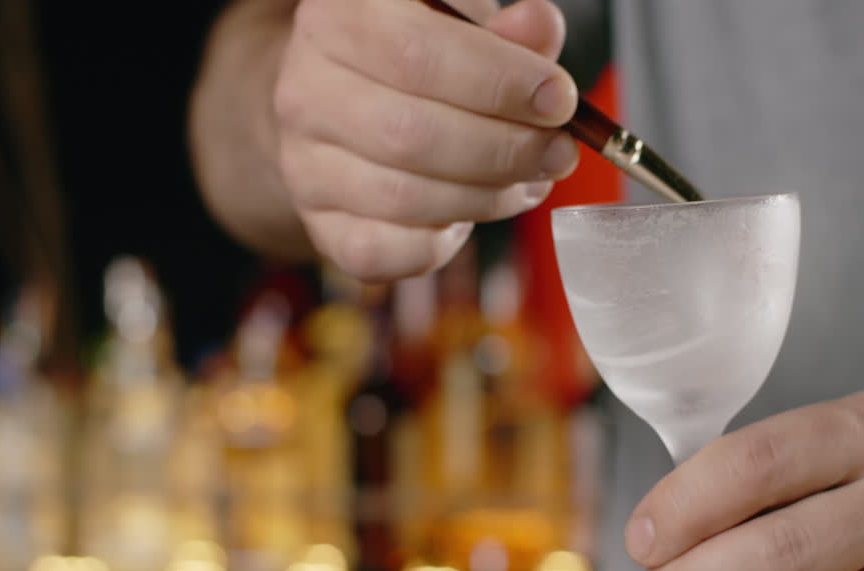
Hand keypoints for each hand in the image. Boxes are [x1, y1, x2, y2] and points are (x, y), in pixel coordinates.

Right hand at [273, 0, 579, 279]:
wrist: (344, 104)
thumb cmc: (417, 60)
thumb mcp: (462, 28)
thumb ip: (507, 32)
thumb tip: (539, 29)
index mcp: (339, 19)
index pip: (417, 54)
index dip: (499, 83)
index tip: (558, 100)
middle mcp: (307, 89)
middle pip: (411, 134)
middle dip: (506, 150)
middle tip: (558, 152)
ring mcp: (305, 163)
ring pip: (403, 198)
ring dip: (488, 197)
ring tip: (529, 180)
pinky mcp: (320, 225)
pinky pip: (382, 253)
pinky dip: (441, 244)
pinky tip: (471, 216)